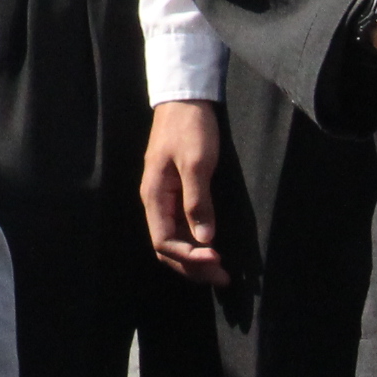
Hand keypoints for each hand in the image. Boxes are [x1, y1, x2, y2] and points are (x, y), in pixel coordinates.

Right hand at [141, 100, 229, 283]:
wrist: (185, 99)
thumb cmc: (190, 129)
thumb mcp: (196, 163)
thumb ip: (198, 202)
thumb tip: (203, 240)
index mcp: (154, 195)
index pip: (164, 241)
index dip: (189, 257)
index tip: (217, 259)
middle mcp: (155, 201)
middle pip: (167, 247)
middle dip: (192, 266)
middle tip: (223, 277)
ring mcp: (165, 198)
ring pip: (174, 240)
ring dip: (195, 259)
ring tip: (220, 271)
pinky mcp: (176, 192)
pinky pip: (181, 227)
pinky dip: (196, 243)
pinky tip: (212, 248)